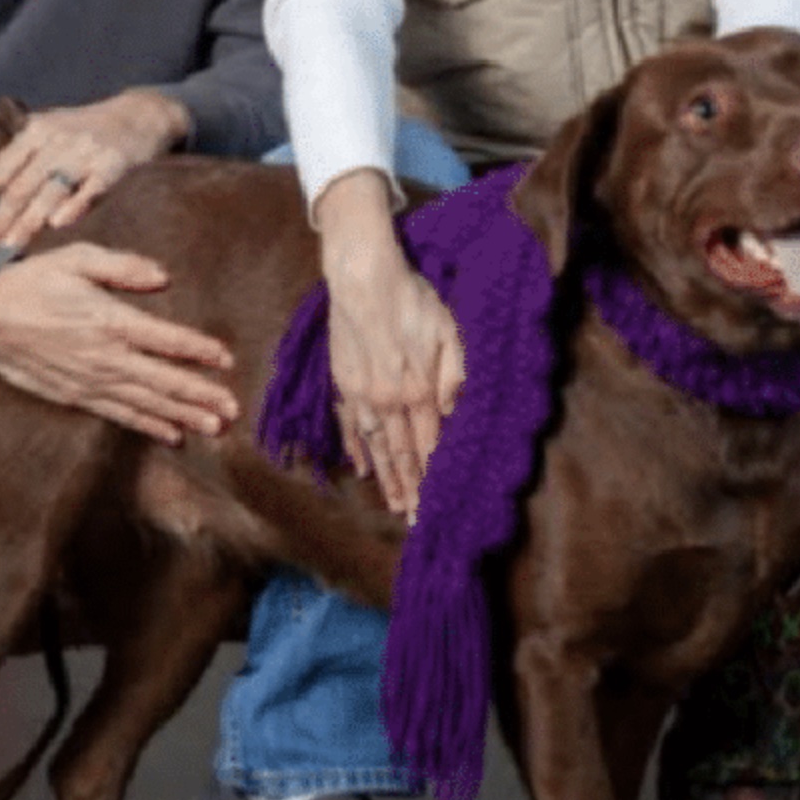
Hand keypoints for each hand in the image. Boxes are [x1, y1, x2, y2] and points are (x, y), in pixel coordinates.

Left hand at [0, 89, 189, 248]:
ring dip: (29, 221)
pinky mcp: (114, 164)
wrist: (142, 114)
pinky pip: (91, 188)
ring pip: (51, 191)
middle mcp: (59, 139)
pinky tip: (59, 224)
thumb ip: (26, 153)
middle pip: (24, 185)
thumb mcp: (53, 128)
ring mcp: (87, 152)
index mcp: (38, 129)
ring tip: (12, 245)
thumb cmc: (91, 129)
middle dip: (3, 220)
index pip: (5, 169)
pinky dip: (75, 205)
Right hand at [0, 242, 238, 444]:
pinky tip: (172, 435)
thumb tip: (164, 277)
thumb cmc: (33, 281)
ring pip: (145, 403)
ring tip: (214, 428)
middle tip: (233, 411)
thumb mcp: (76, 258)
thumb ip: (122, 266)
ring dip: (182, 416)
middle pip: (162, 381)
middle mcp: (104, 357)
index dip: (198, 351)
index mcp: (108, 320)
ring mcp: (89, 381)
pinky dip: (147, 425)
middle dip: (200, 396)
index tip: (226, 359)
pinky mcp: (75, 395)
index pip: (165, 340)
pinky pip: (118, 414)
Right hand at [316, 170, 464, 519]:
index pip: (429, 446)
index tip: (436, 508)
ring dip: (386, 478)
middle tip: (415, 521)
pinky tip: (361, 467)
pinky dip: (356, 448)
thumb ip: (456, 374)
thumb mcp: (449, 332)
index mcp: (420, 391)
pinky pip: (350, 424)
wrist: (362, 278)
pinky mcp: (343, 382)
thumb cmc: (412, 300)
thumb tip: (457, 413)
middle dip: (410, 490)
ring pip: (376, 446)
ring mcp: (363, 394)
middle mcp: (390, 400)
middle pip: (402, 454)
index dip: (433, 479)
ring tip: (393, 504)